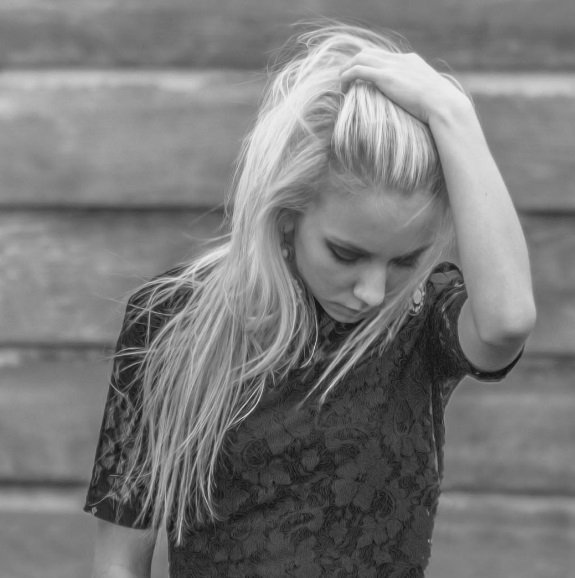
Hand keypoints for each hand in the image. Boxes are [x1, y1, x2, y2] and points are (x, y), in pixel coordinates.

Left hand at [340, 49, 470, 124]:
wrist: (444, 105)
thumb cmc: (440, 108)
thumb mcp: (429, 98)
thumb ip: (418, 97)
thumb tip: (417, 112)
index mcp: (410, 61)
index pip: (383, 56)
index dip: (369, 65)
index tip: (361, 80)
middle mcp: (400, 59)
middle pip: (369, 53)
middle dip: (354, 64)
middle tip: (346, 81)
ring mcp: (393, 66)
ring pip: (360, 58)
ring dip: (347, 70)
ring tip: (341, 86)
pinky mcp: (386, 77)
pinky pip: (358, 70)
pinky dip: (347, 76)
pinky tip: (343, 88)